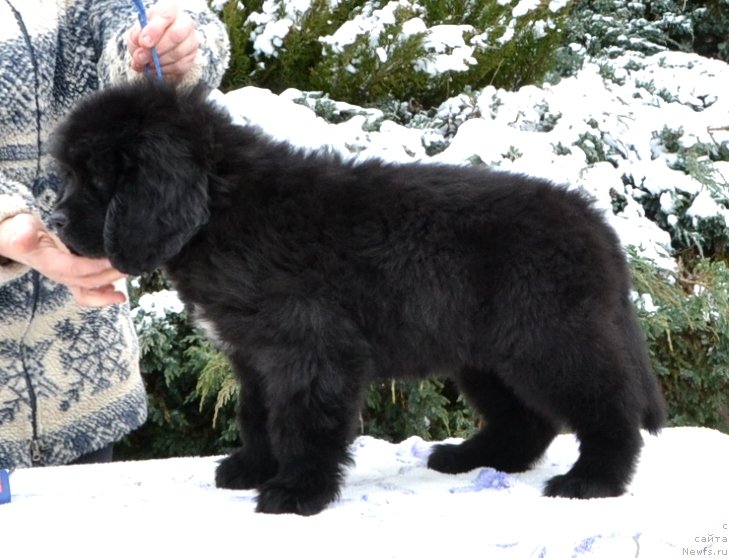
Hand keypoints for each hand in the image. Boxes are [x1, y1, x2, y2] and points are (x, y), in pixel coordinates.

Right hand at [0, 214, 126, 306]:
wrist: (14, 240)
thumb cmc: (19, 232)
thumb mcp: (19, 229)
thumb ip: (22, 234)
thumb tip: (24, 238)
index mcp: (49, 264)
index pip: (75, 269)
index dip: (95, 267)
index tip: (112, 260)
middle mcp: (59, 275)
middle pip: (88, 281)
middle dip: (110, 276)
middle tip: (130, 266)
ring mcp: (67, 278)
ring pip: (90, 290)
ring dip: (111, 286)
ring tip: (130, 276)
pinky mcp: (73, 276)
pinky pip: (89, 291)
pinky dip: (104, 294)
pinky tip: (119, 292)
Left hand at [128, 0, 199, 79]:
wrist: (156, 43)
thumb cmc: (147, 33)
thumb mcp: (137, 31)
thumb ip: (136, 39)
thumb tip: (140, 55)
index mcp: (170, 9)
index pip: (165, 16)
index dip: (154, 31)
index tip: (143, 43)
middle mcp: (185, 23)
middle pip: (176, 35)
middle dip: (157, 49)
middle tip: (143, 57)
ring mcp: (191, 40)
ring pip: (178, 53)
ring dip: (159, 62)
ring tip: (147, 64)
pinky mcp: (192, 56)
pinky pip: (180, 66)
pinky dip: (166, 70)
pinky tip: (157, 68)